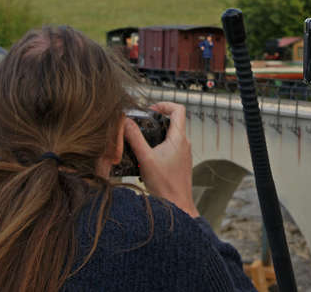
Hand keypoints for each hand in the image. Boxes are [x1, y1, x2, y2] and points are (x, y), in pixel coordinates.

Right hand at [123, 102, 198, 217]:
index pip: (178, 109)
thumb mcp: (145, 159)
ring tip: (142, 141)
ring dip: (158, 133)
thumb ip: (135, 138)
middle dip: (157, 119)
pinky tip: (147, 157)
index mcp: (179, 138)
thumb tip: (126, 121)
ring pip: (172, 135)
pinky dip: (160, 146)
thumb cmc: (165, 186)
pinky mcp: (181, 162)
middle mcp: (184, 143)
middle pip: (173, 121)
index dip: (164, 104)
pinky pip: (172, 147)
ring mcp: (184, 153)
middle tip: (142, 124)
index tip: (150, 110)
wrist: (178, 206)